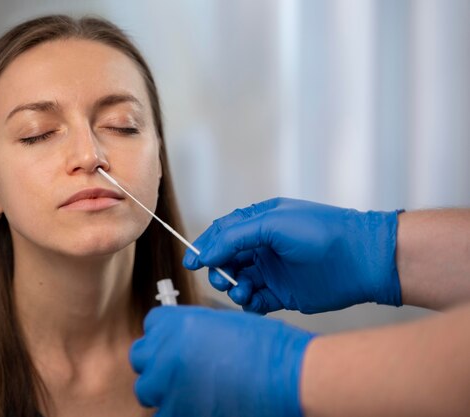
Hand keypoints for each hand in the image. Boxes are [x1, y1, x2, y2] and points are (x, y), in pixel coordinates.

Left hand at [130, 306, 313, 416]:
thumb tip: (179, 341)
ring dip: (163, 390)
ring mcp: (168, 384)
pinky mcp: (178, 412)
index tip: (172, 343)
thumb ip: (192, 331)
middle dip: (157, 363)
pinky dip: (175, 411)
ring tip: (189, 391)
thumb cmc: (266, 348)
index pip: (151, 326)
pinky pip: (162, 414)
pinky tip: (196, 406)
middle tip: (177, 370)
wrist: (288, 376)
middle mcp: (166, 351)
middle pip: (140, 357)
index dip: (164, 336)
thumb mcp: (222, 324)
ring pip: (146, 389)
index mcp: (176, 323)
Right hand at [183, 197, 402, 313]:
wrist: (361, 260)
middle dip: (219, 270)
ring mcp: (272, 271)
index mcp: (259, 223)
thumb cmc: (320, 232)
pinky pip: (255, 301)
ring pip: (238, 281)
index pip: (223, 233)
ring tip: (244, 291)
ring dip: (234, 287)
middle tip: (225, 278)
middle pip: (226, 260)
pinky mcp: (282, 293)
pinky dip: (248, 304)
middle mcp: (263, 246)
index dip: (205, 247)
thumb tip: (203, 252)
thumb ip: (234, 237)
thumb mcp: (272, 224)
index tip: (192, 262)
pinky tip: (254, 302)